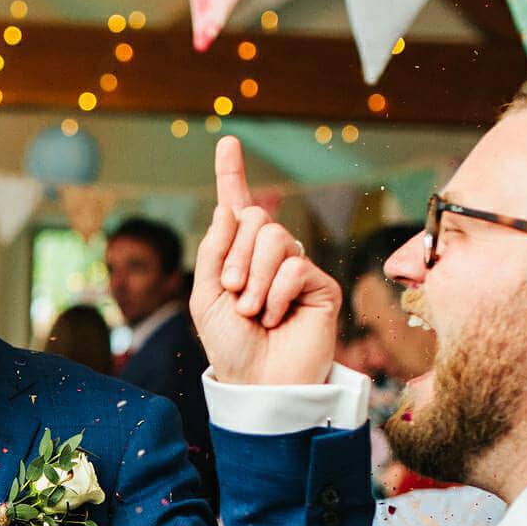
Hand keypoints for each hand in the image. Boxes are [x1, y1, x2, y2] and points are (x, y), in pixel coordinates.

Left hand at [190, 136, 343, 386]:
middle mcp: (269, 257)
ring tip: (254, 311)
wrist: (259, 383)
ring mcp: (297, 269)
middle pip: (256, 218)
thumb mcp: (205, 296)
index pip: (236, 208)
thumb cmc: (230, 346)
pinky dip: (278, 293)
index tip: (227, 142)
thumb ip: (214, 250)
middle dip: (237, 256)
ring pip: (276, 238)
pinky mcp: (321, 286)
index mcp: (238, 256)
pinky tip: (278, 316)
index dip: (231, 174)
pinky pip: (296, 266)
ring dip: (255, 278)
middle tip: (235, 295)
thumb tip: (229, 208)